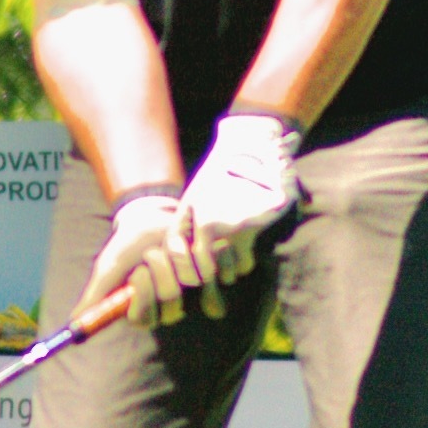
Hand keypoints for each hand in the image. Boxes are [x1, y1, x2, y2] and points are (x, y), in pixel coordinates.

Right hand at [78, 190, 201, 327]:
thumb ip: (95, 294)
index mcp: (143, 311)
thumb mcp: (108, 267)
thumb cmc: (127, 245)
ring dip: (177, 258)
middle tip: (152, 254)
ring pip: (190, 287)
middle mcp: (168, 308)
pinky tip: (195, 245)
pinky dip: (204, 257)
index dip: (142, 295)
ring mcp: (191, 296)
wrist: (155, 217)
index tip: (136, 274)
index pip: (144, 318)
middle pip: (171, 306)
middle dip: (159, 272)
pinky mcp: (212, 280)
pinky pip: (214, 279)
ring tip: (170, 244)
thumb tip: (73, 322)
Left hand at [177, 113, 302, 312]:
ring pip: (222, 273)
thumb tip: (185, 267)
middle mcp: (199, 221)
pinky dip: (246, 261)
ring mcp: (222, 226)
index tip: (195, 268)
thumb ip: (192, 230)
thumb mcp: (200, 197)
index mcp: (186, 212)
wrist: (254, 150)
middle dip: (208, 277)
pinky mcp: (245, 229)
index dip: (182, 268)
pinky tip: (249, 247)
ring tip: (235, 254)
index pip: (172, 255)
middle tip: (218, 269)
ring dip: (230, 270)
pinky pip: (243, 264)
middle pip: (195, 272)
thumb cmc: (228, 177)